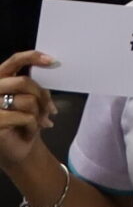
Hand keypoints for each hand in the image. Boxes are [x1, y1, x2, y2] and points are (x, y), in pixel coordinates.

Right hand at [0, 51, 60, 168]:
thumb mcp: (32, 99)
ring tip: (40, 122)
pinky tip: (29, 132)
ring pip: (27, 100)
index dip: (32, 57)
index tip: (53, 61)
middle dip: (42, 96)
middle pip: (24, 82)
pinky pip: (25, 117)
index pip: (15, 61)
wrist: (18, 148)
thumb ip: (35, 85)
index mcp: (2, 79)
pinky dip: (33, 126)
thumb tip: (52, 66)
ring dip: (39, 113)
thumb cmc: (25, 121)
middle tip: (52, 110)